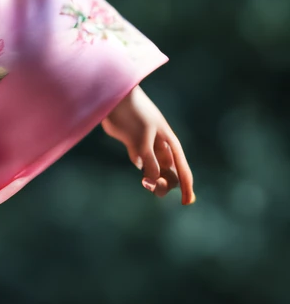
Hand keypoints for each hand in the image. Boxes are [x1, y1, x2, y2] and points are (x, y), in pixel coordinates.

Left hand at [102, 86, 194, 202]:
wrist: (116, 100)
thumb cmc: (133, 116)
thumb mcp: (142, 140)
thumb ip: (149, 162)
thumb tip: (152, 183)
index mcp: (170, 145)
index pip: (183, 171)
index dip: (186, 188)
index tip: (185, 203)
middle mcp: (163, 148)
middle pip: (170, 175)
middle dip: (165, 185)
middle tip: (150, 185)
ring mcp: (149, 148)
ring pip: (157, 172)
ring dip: (155, 181)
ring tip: (146, 183)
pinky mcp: (135, 147)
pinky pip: (144, 165)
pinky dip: (144, 174)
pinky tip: (143, 178)